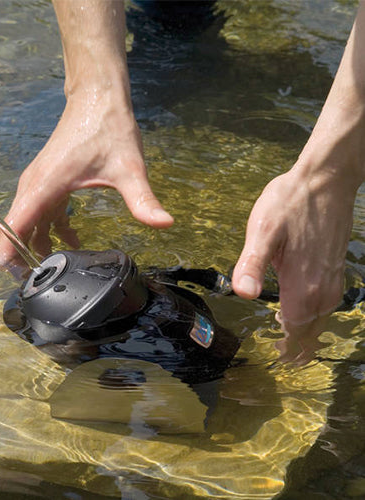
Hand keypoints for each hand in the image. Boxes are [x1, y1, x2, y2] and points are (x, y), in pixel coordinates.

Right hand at [0, 88, 172, 271]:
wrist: (97, 96)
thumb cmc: (107, 126)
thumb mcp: (128, 167)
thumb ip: (142, 200)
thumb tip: (165, 223)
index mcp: (46, 185)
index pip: (15, 224)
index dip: (8, 252)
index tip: (10, 276)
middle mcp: (35, 184)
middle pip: (16, 227)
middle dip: (21, 256)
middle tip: (35, 285)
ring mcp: (39, 181)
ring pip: (27, 220)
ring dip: (36, 245)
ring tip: (53, 270)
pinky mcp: (48, 179)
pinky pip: (41, 211)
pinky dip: (49, 229)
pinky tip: (72, 241)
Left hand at [232, 167, 356, 361]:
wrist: (325, 179)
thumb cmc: (289, 203)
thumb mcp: (262, 231)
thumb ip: (252, 264)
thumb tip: (243, 294)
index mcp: (302, 282)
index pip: (294, 327)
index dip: (286, 345)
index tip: (278, 358)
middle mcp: (321, 285)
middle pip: (311, 328)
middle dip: (299, 346)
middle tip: (285, 358)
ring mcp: (333, 275)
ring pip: (323, 316)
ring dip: (309, 333)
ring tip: (295, 344)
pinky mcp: (335, 265)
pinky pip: (329, 301)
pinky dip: (318, 315)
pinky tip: (309, 312)